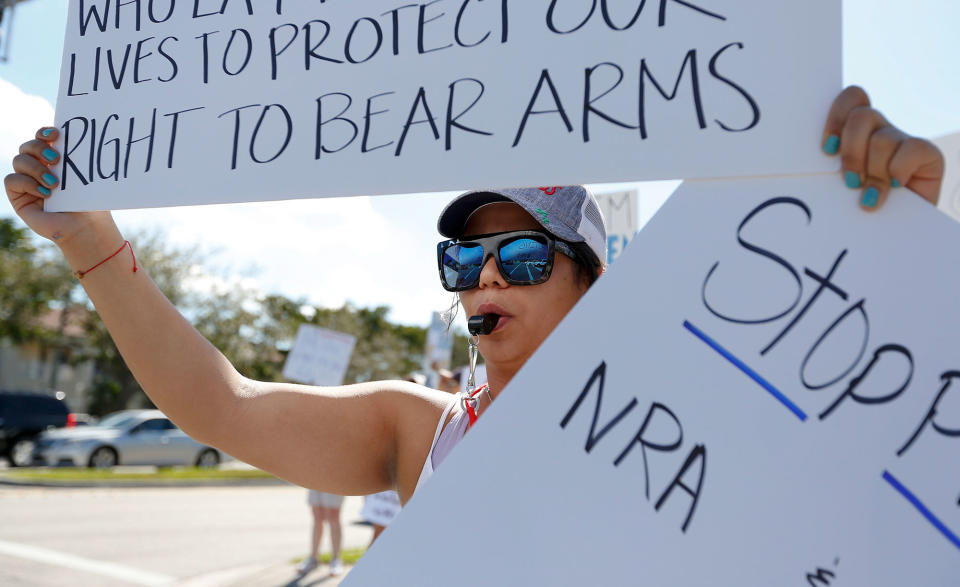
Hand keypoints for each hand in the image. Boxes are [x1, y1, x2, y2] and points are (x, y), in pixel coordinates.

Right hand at [4, 127, 116, 246]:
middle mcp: (38, 168)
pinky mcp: (18, 196)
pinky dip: (28, 183)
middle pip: (28, 146)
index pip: (42, 138)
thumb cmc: (89, 204)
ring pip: (19, 160)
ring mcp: (27, 181)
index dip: (44, 132)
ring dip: (36, 169)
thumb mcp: (84, 178)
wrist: (86, 229)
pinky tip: (46, 194)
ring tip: (55, 184)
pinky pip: (12, 180)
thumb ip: (75, 160)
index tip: (56, 133)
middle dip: (39, 147)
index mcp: (55, 160)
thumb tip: (77, 138)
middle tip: (56, 159)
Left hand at [822, 86, 944, 209]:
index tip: (827, 149)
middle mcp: (880, 130)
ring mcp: (903, 141)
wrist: (890, 236)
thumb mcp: (835, 188)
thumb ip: (827, 169)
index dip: (837, 116)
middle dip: (851, 152)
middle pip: (862, 116)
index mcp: (855, 131)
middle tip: (849, 181)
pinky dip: (897, 171)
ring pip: (882, 139)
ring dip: (872, 171)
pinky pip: (911, 149)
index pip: (852, 98)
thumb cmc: (855, 211)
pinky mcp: (927, 154)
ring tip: (868, 196)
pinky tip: (894, 188)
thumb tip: (816, 160)